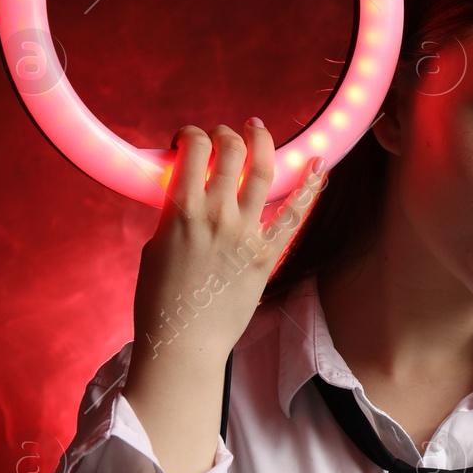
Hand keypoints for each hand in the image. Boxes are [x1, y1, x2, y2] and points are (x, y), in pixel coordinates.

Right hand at [130, 119, 324, 375]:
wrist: (184, 342)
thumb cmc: (160, 299)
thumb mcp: (154, 245)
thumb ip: (173, 214)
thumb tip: (186, 195)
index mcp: (180, 211)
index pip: (193, 149)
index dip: (192, 134)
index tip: (189, 140)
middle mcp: (217, 216)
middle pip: (230, 152)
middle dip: (226, 134)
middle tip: (224, 135)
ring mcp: (246, 234)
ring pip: (262, 171)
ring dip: (261, 142)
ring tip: (257, 129)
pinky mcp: (267, 255)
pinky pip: (294, 214)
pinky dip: (308, 185)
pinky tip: (317, 163)